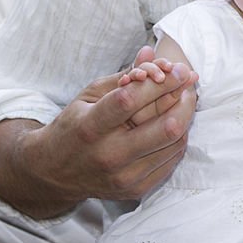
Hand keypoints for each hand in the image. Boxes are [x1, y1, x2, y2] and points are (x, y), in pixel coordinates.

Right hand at [0, 47, 197, 217]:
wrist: (53, 173)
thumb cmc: (75, 125)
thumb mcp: (89, 95)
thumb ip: (123, 75)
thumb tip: (150, 52)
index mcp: (90, 127)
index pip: (131, 101)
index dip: (161, 83)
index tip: (180, 69)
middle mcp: (108, 156)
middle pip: (166, 127)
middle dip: (185, 100)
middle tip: (188, 84)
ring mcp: (124, 177)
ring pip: (176, 142)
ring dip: (185, 116)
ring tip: (181, 100)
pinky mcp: (136, 189)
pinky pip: (173, 159)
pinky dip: (178, 137)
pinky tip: (170, 123)